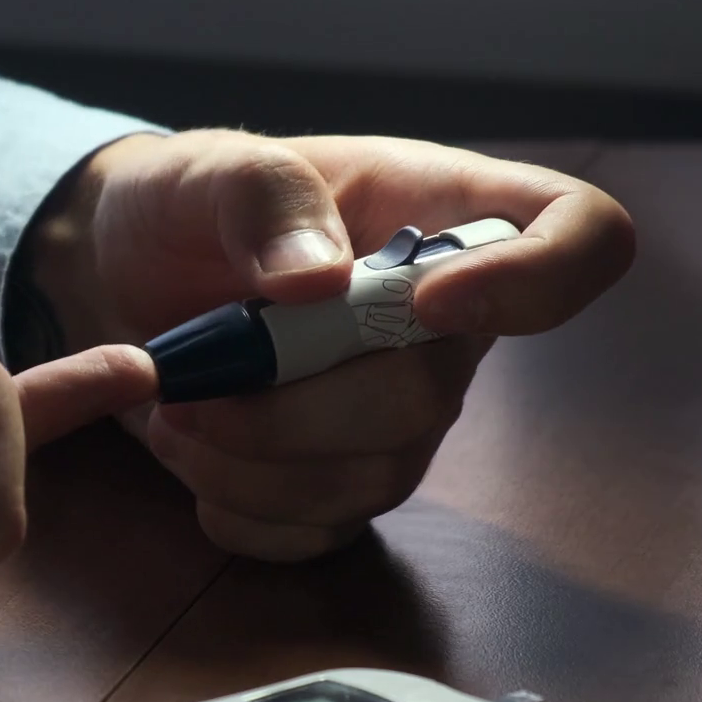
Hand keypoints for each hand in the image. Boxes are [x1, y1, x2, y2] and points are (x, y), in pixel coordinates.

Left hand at [25, 131, 634, 559]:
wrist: (118, 274)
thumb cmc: (185, 205)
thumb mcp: (208, 169)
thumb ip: (262, 200)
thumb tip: (318, 280)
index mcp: (444, 214)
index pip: (583, 237)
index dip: (539, 279)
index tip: (427, 301)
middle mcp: (443, 327)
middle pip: (431, 396)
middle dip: (296, 407)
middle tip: (194, 381)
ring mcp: (398, 415)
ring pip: (371, 480)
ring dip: (248, 464)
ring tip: (172, 411)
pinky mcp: (339, 482)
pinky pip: (315, 533)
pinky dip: (237, 511)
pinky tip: (192, 455)